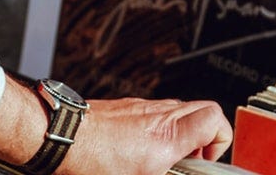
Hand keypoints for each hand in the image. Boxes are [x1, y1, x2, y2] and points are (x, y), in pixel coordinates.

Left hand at [0, 75, 231, 174]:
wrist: (56, 138)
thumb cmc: (87, 161)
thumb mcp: (139, 172)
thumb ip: (164, 166)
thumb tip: (174, 165)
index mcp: (166, 137)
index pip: (215, 120)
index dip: (219, 142)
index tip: (205, 163)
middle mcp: (158, 116)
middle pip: (203, 111)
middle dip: (206, 138)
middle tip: (192, 162)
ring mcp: (142, 108)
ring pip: (180, 112)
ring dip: (182, 134)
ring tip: (165, 160)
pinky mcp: (126, 108)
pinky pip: (156, 114)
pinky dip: (159, 130)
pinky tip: (141, 151)